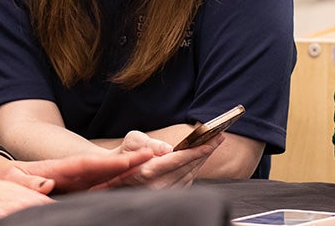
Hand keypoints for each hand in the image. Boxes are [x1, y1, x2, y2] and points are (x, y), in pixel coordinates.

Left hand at [0, 147, 154, 193]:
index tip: (132, 159)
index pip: (89, 164)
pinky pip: (103, 187)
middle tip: (156, 155)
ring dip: (130, 171)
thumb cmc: (7, 179)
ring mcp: (78, 180)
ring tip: (155, 164)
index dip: (110, 163)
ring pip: (109, 176)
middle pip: (106, 167)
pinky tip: (137, 183)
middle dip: (130, 162)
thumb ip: (28, 182)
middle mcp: (74, 173)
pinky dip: (120, 183)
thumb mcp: (12, 179)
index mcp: (59, 169)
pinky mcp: (79, 189)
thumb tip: (45, 184)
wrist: (3, 178)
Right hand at [98, 132, 222, 188]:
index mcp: (147, 171)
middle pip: (188, 167)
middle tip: (218, 138)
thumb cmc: (126, 153)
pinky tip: (200, 157)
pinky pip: (187, 181)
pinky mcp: (168, 195)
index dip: (196, 150)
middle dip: (204, 152)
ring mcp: (163, 193)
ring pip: (190, 174)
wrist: (116, 174)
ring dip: (202, 159)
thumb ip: (150, 143)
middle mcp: (156, 186)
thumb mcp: (132, 140)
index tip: (211, 142)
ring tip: (212, 144)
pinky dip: (195, 168)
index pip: (177, 159)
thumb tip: (168, 148)